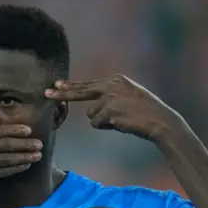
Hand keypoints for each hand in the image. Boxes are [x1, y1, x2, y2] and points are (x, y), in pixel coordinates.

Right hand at [0, 101, 42, 207]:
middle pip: (3, 143)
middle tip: (38, 142)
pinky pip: (1, 172)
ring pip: (5, 158)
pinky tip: (25, 165)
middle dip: (23, 142)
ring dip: (23, 156)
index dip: (12, 130)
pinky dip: (15, 168)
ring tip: (38, 154)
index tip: (27, 129)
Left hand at [44, 74, 186, 141]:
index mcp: (116, 80)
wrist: (160, 121)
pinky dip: (106, 127)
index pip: (89, 84)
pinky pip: (97, 123)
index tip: (58, 85)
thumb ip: (111, 98)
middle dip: (62, 93)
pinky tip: (121, 124)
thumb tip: (91, 109)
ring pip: (92, 115)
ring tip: (121, 121)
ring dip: (103, 121)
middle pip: (81, 91)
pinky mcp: (109, 109)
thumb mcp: (129, 98)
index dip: (72, 86)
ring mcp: (109, 97)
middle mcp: (111, 85)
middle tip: (46, 93)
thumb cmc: (146, 114)